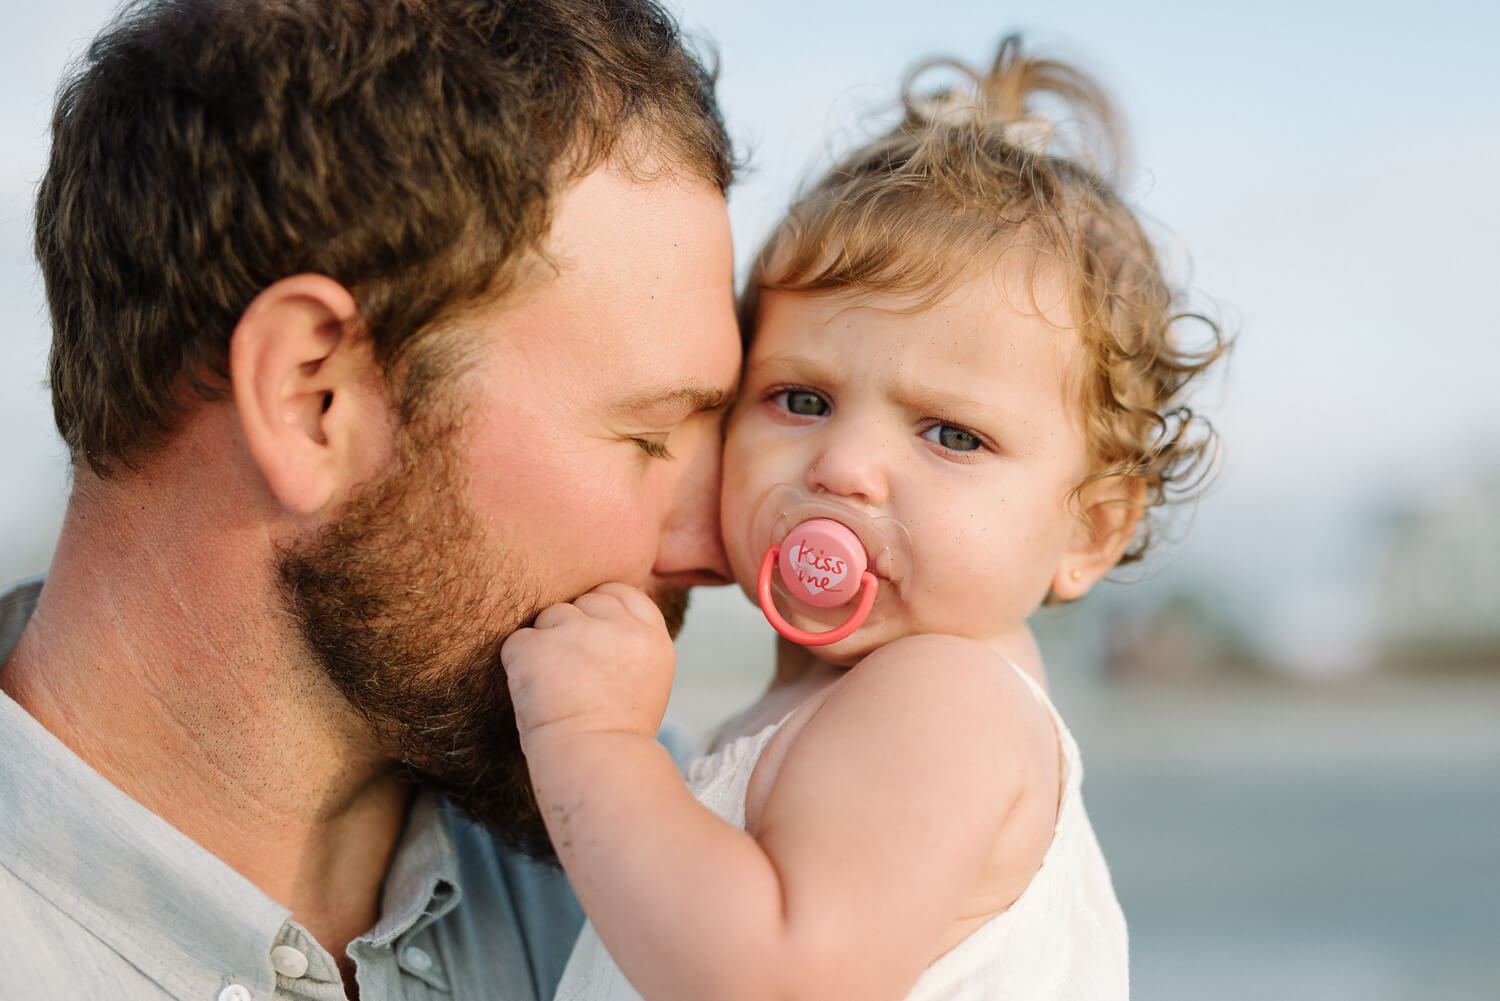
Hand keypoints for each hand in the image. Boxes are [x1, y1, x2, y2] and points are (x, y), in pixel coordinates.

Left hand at [501, 582, 676, 746]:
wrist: (592, 766)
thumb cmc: (615, 735)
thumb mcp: (647, 680)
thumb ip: (630, 642)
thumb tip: (598, 614)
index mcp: (651, 638)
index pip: (621, 592)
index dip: (601, 610)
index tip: (593, 638)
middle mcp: (619, 628)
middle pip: (583, 601)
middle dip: (572, 628)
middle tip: (573, 674)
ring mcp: (577, 633)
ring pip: (549, 617)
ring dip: (546, 646)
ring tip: (557, 689)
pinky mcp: (538, 647)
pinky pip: (517, 642)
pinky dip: (519, 665)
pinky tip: (536, 695)